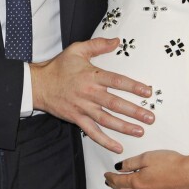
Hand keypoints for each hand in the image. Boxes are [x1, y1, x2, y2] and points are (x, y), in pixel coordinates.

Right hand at [30, 38, 153, 152]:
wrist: (38, 84)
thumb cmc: (58, 67)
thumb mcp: (77, 50)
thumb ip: (98, 45)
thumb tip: (116, 41)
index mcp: (92, 76)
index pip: (117, 81)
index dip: (133, 87)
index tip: (147, 92)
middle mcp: (89, 93)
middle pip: (115, 104)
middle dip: (134, 111)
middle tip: (150, 117)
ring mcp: (83, 108)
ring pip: (107, 120)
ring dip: (124, 127)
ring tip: (140, 131)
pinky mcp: (77, 118)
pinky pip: (92, 132)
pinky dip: (105, 141)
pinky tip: (118, 147)